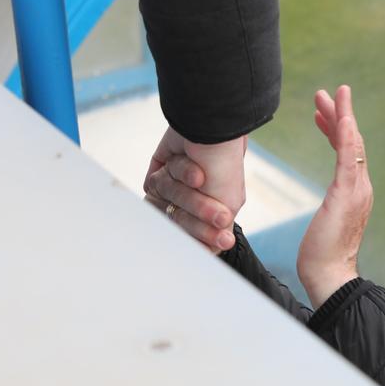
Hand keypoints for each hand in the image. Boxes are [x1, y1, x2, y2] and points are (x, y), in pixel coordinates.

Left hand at [142, 127, 245, 252]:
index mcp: (212, 212)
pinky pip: (157, 182)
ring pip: (168, 201)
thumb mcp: (227, 205)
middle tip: (216, 213)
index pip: (198, 238)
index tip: (218, 241)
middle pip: (181, 222)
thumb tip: (209, 255)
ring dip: (185, 188)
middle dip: (198, 212)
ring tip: (198, 175)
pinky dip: (175, 172)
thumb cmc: (223, 169)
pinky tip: (185, 159)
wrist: (210, 130)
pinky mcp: (160, 171)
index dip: (203, 240)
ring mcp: (175, 187)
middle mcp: (192, 202)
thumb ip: (215, 231)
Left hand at [298, 85, 373, 307]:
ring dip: (341, 117)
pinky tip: (342, 118)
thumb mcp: (326, 224)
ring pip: (352, 144)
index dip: (335, 130)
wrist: (330, 275)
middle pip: (353, 142)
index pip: (348, 153)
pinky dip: (346, 136)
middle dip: (338, 115)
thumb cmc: (322, 256)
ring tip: (329, 97)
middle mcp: (362, 187)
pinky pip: (349, 158)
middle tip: (323, 94)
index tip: (322, 114)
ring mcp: (357, 190)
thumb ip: (330, 210)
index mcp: (355, 193)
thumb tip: (328, 210)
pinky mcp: (347, 194)